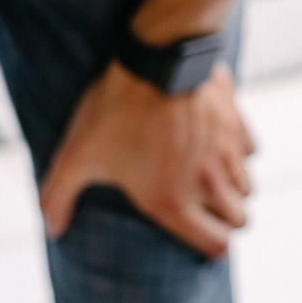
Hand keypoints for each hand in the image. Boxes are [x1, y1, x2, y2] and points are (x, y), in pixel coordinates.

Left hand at [39, 63, 255, 258]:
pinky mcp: (237, 124)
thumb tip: (51, 229)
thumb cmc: (115, 109)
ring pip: (247, 187)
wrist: (157, 55)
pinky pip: (250, 151)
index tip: (199, 236)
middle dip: (225, 219)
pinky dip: (237, 153)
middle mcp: (208, 182)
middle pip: (240, 220)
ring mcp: (227, 152)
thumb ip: (59, 197)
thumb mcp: (77, 154)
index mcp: (172, 201)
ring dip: (232, 187)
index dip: (211, 246)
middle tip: (202, 207)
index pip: (217, 246)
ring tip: (207, 177)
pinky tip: (216, 144)